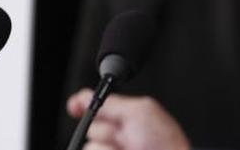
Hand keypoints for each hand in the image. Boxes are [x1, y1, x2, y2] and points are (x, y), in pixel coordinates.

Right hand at [65, 89, 191, 149]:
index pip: (98, 108)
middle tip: (126, 136)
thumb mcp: (139, 111)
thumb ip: (112, 103)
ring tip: (129, 148)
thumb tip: (84, 95)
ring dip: (107, 146)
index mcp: (128, 119)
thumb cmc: (163, 142)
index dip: (83, 104)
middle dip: (105, 130)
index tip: (76, 106)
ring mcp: (112, 149)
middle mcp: (118, 136)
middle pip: (90, 127)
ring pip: (90, 146)